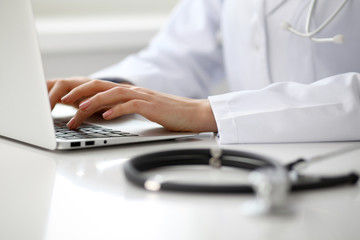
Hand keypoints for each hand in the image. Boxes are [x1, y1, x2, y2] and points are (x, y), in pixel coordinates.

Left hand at [48, 77, 217, 131]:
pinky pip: (130, 106)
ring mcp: (142, 97)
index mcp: (130, 92)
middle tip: (63, 101)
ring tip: (78, 110)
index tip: (66, 101)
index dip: (81, 91)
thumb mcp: (143, 110)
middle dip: (80, 93)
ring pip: (112, 94)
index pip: (100, 88)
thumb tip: (105, 113)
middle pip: (101, 86)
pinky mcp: (151, 106)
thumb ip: (125, 108)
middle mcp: (133, 91)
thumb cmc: (169, 114)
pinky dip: (116, 110)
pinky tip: (106, 116)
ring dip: (93, 101)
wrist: (193, 113)